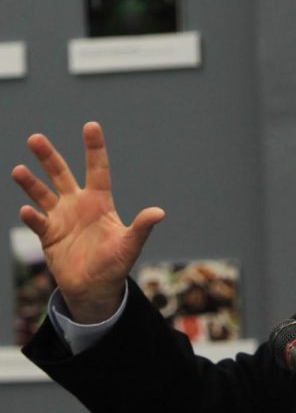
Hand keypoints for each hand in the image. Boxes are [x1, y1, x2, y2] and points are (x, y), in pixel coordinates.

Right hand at [11, 122, 164, 322]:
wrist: (95, 287)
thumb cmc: (115, 264)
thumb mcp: (130, 245)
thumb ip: (141, 228)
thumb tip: (159, 212)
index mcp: (100, 202)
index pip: (97, 170)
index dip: (94, 148)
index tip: (91, 125)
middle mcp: (78, 204)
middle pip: (61, 174)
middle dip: (48, 157)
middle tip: (36, 138)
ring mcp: (60, 218)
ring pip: (42, 193)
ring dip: (31, 182)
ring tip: (20, 170)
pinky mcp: (48, 234)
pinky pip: (37, 221)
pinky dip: (31, 216)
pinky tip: (27, 210)